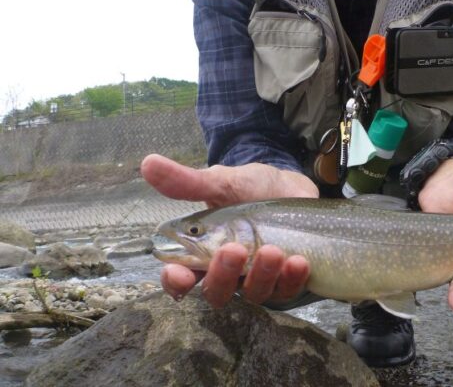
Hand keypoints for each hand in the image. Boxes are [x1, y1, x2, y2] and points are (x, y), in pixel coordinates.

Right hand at [141, 154, 317, 307]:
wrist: (291, 185)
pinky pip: (288, 290)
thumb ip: (188, 181)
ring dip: (261, 275)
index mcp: (203, 253)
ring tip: (272, 250)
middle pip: (217, 292)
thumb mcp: (221, 181)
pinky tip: (299, 261)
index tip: (179, 273)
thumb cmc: (251, 186)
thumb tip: (148, 163)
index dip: (176, 282)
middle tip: (234, 249)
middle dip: (223, 275)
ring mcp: (258, 279)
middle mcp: (229, 273)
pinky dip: (292, 279)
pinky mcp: (287, 280)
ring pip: (254, 294)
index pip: (181, 279)